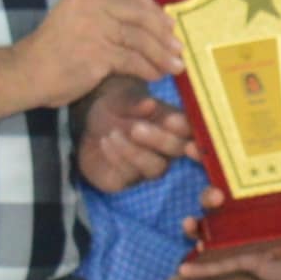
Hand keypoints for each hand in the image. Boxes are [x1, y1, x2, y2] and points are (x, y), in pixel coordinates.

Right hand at [0, 0, 186, 118]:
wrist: (25, 73)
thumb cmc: (53, 50)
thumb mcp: (78, 19)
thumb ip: (107, 15)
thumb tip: (154, 24)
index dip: (154, 9)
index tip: (168, 26)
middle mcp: (89, 2)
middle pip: (140, 13)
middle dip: (163, 33)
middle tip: (178, 49)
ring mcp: (93, 27)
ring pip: (140, 38)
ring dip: (161, 54)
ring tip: (174, 67)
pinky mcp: (97, 53)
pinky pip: (132, 60)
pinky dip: (148, 68)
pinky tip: (155, 76)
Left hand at [79, 83, 195, 194]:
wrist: (89, 126)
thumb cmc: (115, 108)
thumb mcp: (121, 99)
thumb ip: (135, 103)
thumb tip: (150, 103)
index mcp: (174, 125)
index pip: (191, 129)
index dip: (186, 128)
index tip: (174, 120)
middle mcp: (167, 149)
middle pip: (177, 150)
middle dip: (159, 139)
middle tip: (136, 128)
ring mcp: (149, 167)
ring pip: (155, 168)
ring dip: (134, 152)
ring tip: (112, 133)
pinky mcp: (127, 180)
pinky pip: (128, 175)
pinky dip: (117, 157)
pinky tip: (105, 141)